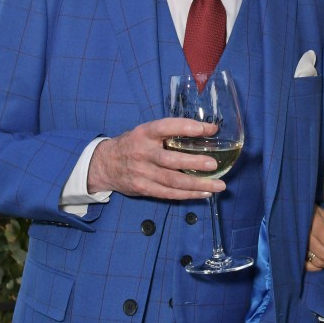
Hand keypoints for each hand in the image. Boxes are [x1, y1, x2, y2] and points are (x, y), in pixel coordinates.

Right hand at [88, 117, 224, 199]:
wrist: (104, 164)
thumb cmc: (133, 144)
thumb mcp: (144, 132)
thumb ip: (168, 133)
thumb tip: (205, 131)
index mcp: (144, 133)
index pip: (166, 127)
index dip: (187, 127)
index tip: (209, 129)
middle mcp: (142, 153)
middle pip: (171, 160)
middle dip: (195, 163)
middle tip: (214, 164)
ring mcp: (142, 173)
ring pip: (173, 181)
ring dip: (198, 184)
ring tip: (219, 185)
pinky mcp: (143, 188)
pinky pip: (169, 194)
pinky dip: (188, 194)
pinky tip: (205, 193)